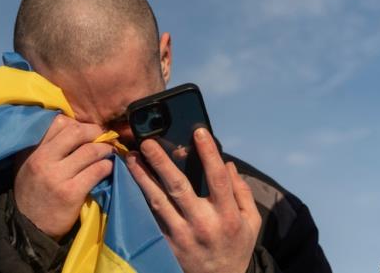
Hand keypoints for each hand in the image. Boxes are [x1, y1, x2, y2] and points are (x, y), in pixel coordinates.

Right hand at [13, 114, 113, 239]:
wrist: (29, 226)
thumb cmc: (32, 192)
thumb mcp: (28, 163)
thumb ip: (44, 144)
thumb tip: (72, 126)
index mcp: (32, 149)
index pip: (59, 122)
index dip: (78, 123)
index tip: (87, 131)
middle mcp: (43, 159)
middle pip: (77, 131)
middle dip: (95, 132)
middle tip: (103, 137)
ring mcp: (57, 176)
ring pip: (91, 151)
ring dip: (105, 149)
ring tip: (109, 151)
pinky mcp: (71, 193)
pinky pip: (97, 171)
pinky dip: (107, 167)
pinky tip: (107, 168)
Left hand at [125, 128, 260, 272]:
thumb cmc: (235, 247)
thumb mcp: (251, 222)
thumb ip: (242, 192)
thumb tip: (229, 164)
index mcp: (227, 216)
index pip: (217, 178)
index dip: (209, 153)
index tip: (199, 131)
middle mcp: (202, 224)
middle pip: (179, 187)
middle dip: (161, 162)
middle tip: (148, 142)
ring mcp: (181, 235)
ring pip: (157, 201)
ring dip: (142, 177)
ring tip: (131, 157)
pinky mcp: (165, 244)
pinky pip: (149, 217)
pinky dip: (137, 198)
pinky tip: (128, 182)